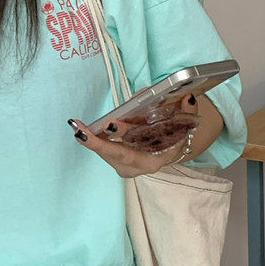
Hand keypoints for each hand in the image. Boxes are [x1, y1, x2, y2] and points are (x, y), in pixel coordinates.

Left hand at [68, 94, 199, 177]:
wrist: (168, 149)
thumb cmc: (174, 135)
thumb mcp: (184, 125)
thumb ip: (188, 113)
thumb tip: (187, 98)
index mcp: (154, 160)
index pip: (135, 150)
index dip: (123, 137)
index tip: (110, 125)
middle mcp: (137, 167)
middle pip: (115, 154)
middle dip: (96, 143)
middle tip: (80, 130)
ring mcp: (125, 166)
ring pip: (106, 152)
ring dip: (90, 138)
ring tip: (76, 124)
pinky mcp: (116, 160)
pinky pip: (102, 149)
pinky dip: (91, 138)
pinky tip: (78, 126)